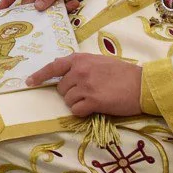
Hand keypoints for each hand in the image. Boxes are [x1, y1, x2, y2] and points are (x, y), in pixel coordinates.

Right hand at [0, 0, 97, 10]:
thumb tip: (36, 9)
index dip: (6, 1)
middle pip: (30, 5)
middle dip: (37, 11)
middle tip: (41, 18)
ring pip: (44, 10)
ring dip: (56, 10)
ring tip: (68, 3)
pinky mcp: (57, 4)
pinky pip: (55, 12)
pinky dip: (65, 9)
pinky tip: (75, 3)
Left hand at [25, 53, 143, 116]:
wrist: (143, 85)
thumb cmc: (123, 73)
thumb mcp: (98, 61)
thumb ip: (80, 65)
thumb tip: (61, 69)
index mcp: (80, 59)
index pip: (53, 67)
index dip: (39, 76)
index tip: (29, 82)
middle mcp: (79, 71)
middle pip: (61, 88)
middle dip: (70, 93)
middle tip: (88, 92)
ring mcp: (85, 86)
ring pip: (68, 100)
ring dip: (78, 103)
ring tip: (95, 99)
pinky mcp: (93, 101)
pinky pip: (76, 110)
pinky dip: (82, 112)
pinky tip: (95, 108)